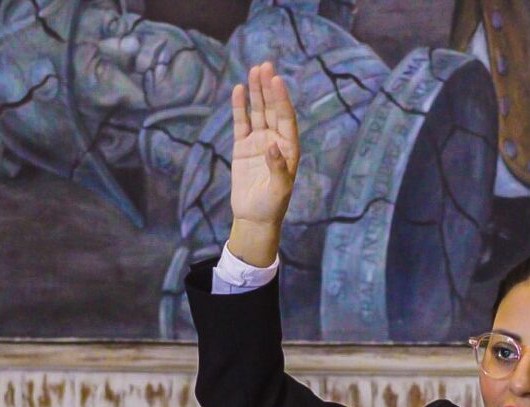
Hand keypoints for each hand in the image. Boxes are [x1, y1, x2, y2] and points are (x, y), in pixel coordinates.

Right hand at [227, 62, 299, 266]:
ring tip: (254, 70)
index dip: (281, 99)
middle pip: (272, 109)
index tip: (277, 79)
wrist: (254, 218)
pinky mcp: (242, 147)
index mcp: (289, 149)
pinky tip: (239, 90)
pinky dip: (240, 107)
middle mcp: (275, 141)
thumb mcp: (279, 190)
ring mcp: (258, 142)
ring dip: (256, 92)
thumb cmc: (272, 207)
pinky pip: (241, 122)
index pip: (286, 118)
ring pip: (258, 112)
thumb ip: (278, 168)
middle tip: (265, 65)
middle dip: (269, 88)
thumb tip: (271, 145)